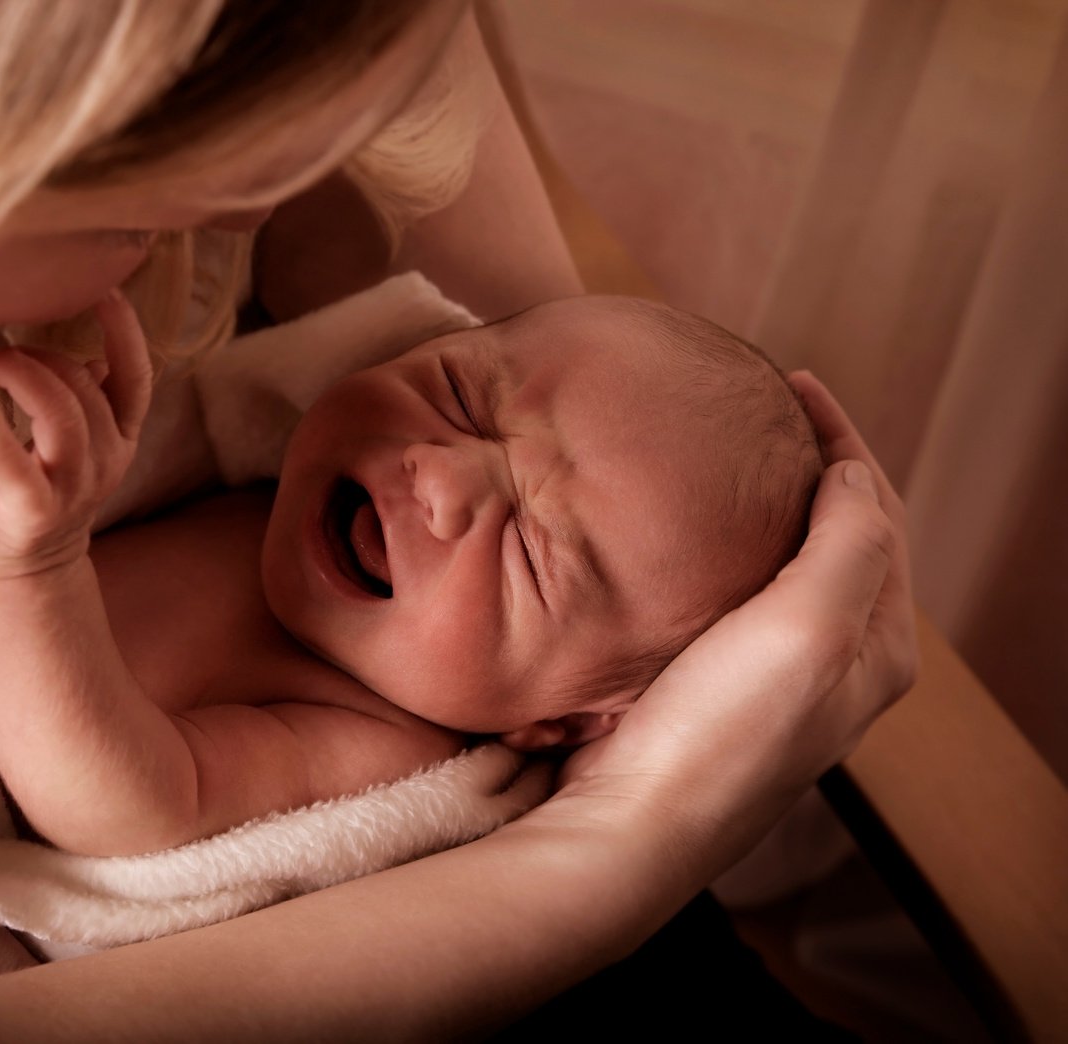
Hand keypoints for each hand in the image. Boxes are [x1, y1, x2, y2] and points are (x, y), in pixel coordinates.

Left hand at [0, 291, 151, 577]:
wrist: (20, 569)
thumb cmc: (35, 488)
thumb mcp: (70, 440)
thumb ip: (84, 399)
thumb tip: (91, 356)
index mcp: (120, 437)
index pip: (138, 377)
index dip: (126, 332)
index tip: (105, 290)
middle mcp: (107, 460)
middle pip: (86, 387)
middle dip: (41, 355)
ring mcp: (74, 488)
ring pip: (64, 416)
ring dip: (24, 376)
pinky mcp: (34, 511)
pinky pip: (17, 466)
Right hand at [547, 373, 914, 858]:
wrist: (629, 823)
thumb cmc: (718, 733)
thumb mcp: (807, 627)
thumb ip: (847, 541)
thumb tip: (849, 474)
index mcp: (877, 646)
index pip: (880, 514)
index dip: (844, 440)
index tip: (794, 384)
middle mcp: (834, 662)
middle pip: (838, 536)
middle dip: (810, 467)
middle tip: (760, 410)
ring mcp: (772, 677)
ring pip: (782, 564)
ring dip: (763, 505)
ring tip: (723, 455)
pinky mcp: (713, 686)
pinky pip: (730, 594)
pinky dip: (719, 546)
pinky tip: (681, 530)